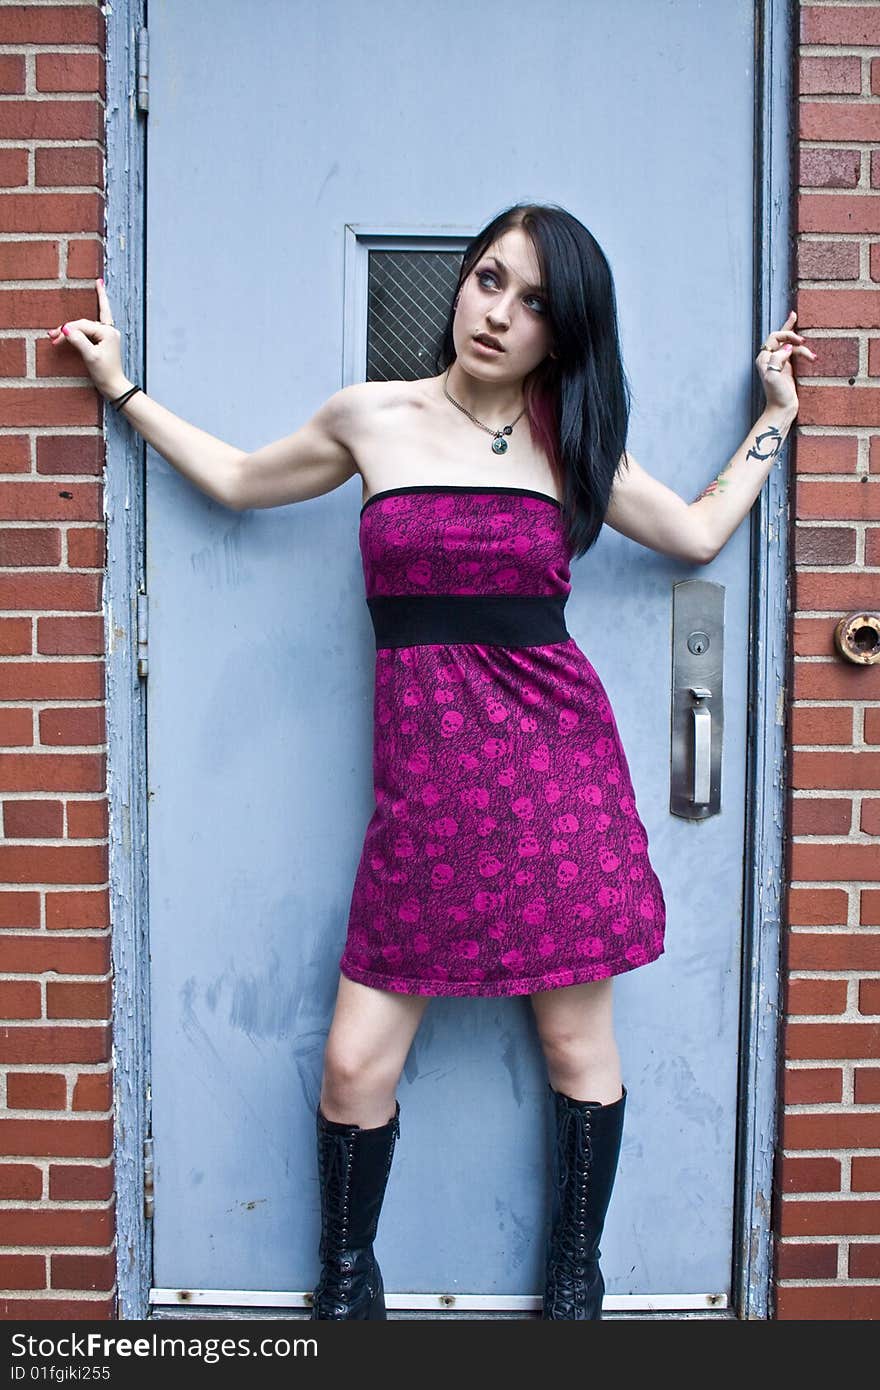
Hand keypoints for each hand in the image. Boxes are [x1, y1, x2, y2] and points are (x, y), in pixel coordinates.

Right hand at [46, 280, 129, 400]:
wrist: (114, 386)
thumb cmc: (105, 373)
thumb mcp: (90, 357)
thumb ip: (79, 341)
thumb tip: (66, 328)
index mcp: (108, 332)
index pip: (82, 326)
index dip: (67, 331)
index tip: (54, 337)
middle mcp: (110, 330)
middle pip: (83, 324)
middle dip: (67, 329)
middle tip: (51, 335)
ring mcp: (107, 335)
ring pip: (86, 325)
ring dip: (72, 328)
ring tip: (55, 333)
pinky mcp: (104, 340)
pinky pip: (93, 326)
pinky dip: (83, 324)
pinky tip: (97, 295)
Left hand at [755, 310, 815, 413]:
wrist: (782, 409)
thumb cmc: (776, 395)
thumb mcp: (773, 376)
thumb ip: (777, 358)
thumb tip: (787, 347)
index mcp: (764, 358)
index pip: (775, 337)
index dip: (788, 335)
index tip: (800, 342)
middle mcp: (770, 358)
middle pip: (781, 336)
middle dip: (792, 332)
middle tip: (801, 330)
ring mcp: (779, 362)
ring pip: (791, 345)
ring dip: (803, 349)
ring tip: (813, 358)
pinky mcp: (788, 367)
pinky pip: (795, 353)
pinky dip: (804, 353)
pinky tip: (812, 356)